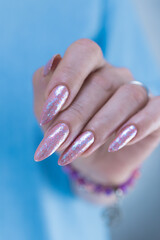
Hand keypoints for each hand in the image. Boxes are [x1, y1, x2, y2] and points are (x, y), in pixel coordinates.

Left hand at [33, 39, 159, 185]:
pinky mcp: (154, 113)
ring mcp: (137, 92)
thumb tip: (52, 63)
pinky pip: (156, 110)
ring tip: (81, 149)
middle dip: (76, 115)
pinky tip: (117, 143)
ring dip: (101, 126)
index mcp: (89, 67)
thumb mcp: (48, 113)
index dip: (68, 75)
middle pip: (102, 82)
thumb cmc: (67, 132)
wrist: (88, 161)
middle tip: (59, 141)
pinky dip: (138, 125)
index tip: (51, 107)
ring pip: (128, 97)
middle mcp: (115, 75)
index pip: (84, 52)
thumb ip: (44, 87)